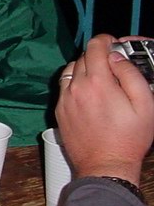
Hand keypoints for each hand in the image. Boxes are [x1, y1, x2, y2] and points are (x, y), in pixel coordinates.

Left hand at [55, 34, 153, 184]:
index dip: (105, 41)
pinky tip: (89, 94)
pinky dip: (75, 83)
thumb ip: (131, 75)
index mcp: (97, 82)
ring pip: (71, 70)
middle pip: (83, 57)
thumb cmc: (128, 139)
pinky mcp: (60, 110)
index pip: (95, 47)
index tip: (113, 44)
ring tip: (101, 79)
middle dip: (98, 56)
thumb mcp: (145, 105)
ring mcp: (65, 99)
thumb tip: (117, 58)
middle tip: (113, 65)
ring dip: (84, 68)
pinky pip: (64, 87)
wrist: (105, 165)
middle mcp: (76, 87)